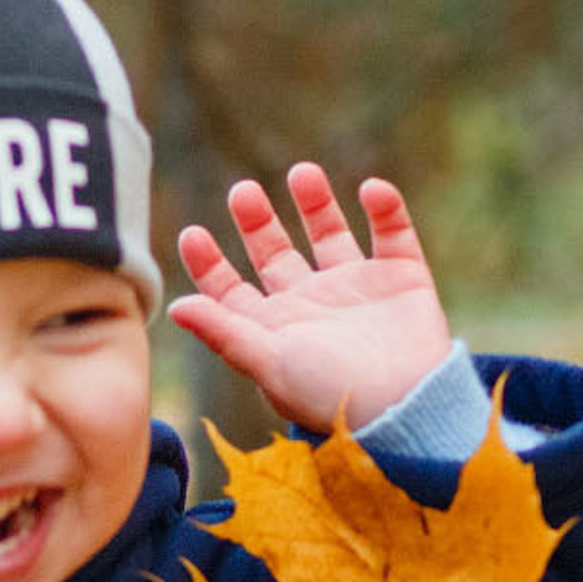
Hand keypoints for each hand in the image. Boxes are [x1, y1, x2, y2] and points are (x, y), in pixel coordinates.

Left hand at [169, 162, 454, 432]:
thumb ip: (224, 332)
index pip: (232, 291)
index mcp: (276, 329)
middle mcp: (312, 306)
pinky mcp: (403, 280)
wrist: (407, 409)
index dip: (210, 265)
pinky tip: (371, 190)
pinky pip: (393, 234)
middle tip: (242, 192)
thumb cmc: (331, 395)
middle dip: (257, 222)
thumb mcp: (269, 363)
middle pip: (275, 254)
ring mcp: (358, 290)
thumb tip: (175, 308)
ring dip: (316, 203)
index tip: (192, 234)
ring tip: (301, 173)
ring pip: (330, 234)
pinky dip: (386, 209)